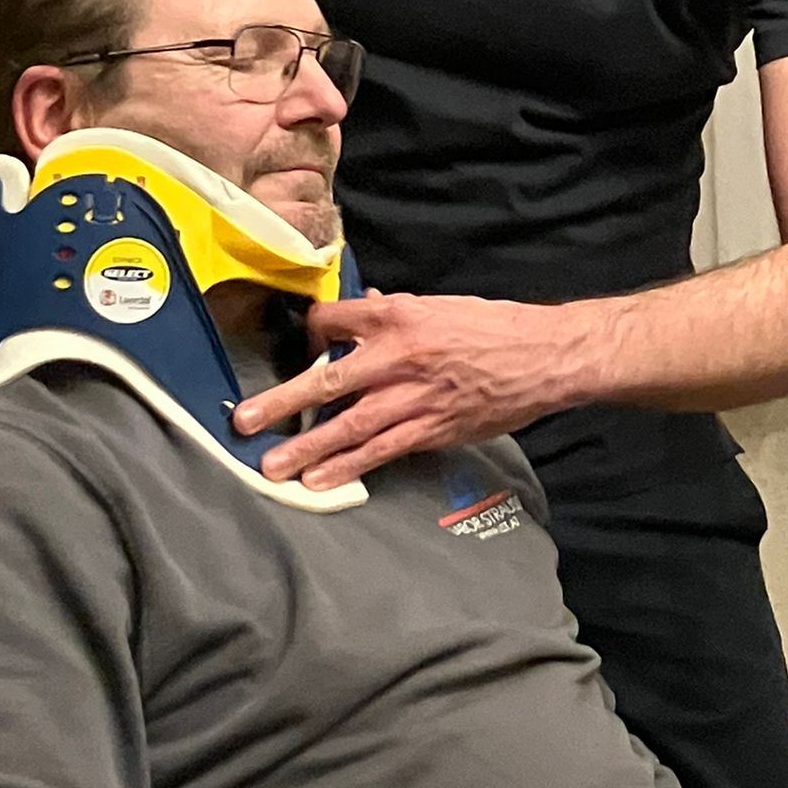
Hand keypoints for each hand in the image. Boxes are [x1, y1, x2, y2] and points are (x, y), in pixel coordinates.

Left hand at [234, 291, 582, 489]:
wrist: (543, 357)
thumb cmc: (493, 326)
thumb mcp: (438, 306)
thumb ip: (394, 313)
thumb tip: (363, 310)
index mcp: (397, 315)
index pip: (331, 320)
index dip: (310, 333)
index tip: (302, 346)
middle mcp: (397, 355)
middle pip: (326, 379)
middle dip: (281, 402)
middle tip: (243, 422)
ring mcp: (413, 396)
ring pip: (348, 424)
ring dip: (306, 447)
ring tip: (271, 467)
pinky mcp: (431, 428)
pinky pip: (381, 451)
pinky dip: (348, 467)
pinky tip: (320, 481)